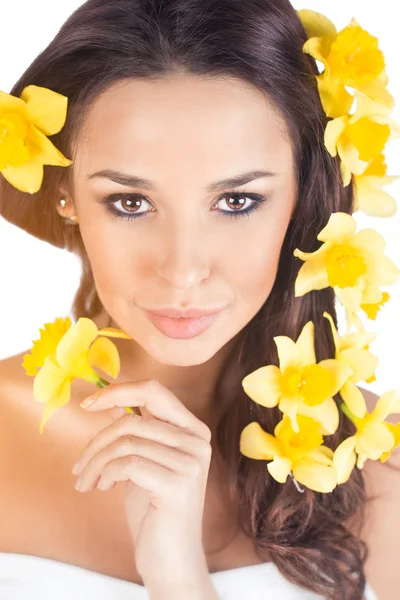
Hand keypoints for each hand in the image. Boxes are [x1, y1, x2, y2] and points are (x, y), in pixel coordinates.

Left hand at [72, 379, 212, 585]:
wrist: (171, 558)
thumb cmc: (156, 511)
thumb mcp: (143, 463)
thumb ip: (137, 432)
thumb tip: (114, 404)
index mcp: (193, 430)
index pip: (154, 391)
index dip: (117, 391)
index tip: (87, 404)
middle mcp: (197, 440)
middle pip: (133, 418)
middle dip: (97, 440)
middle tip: (79, 465)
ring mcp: (191, 462)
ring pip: (126, 441)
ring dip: (95, 461)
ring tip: (87, 480)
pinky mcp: (178, 484)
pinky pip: (127, 463)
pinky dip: (105, 473)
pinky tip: (102, 488)